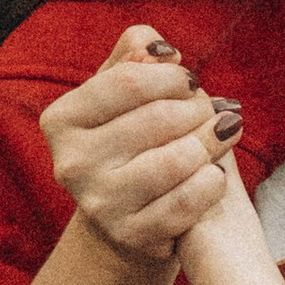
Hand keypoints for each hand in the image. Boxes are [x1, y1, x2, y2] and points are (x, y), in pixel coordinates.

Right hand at [40, 24, 243, 267]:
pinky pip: (187, 201)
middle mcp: (72, 163)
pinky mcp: (131, 235)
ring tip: (223, 135)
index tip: (191, 81)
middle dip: (198, 109)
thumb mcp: (119, 94)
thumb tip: (160, 49)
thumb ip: (134, 58)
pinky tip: (216, 172)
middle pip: (159, 118)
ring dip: (211, 143)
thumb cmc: (126, 139)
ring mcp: (99, 203)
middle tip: (214, 110)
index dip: (172, 77)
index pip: (130, 81)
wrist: (124, 215)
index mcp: (61, 119)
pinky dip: (212, 182)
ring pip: (177, 160)